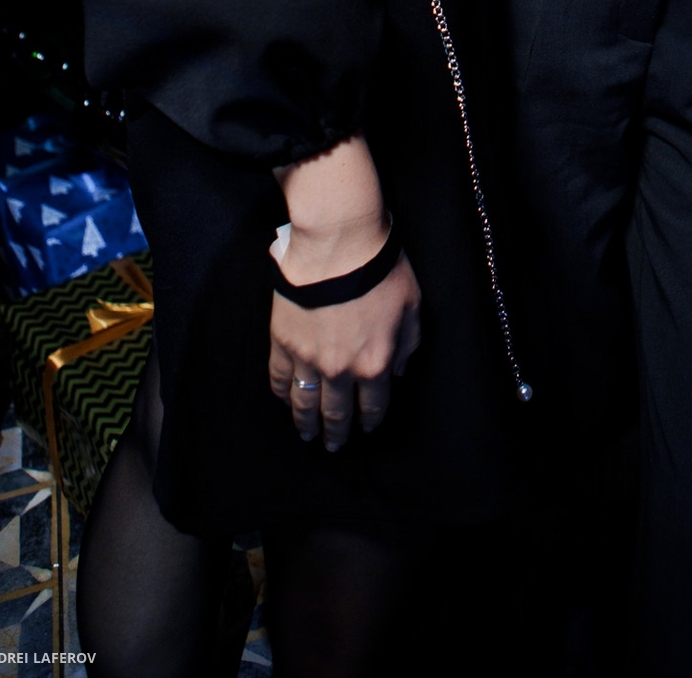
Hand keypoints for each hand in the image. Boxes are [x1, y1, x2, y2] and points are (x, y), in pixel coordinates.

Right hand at [268, 232, 421, 450]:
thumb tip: (400, 371)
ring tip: (307, 435)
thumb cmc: (381, 270)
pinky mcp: (283, 341)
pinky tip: (284, 400)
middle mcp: (340, 370)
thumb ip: (408, 344)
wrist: (338, 245)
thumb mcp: (412, 307)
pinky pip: (279, 377)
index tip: (366, 428)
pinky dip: (282, 393)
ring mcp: (308, 358)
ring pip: (305, 402)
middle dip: (336, 432)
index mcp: (375, 364)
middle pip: (337, 412)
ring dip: (306, 423)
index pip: (373, 404)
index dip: (370, 420)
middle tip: (333, 446)